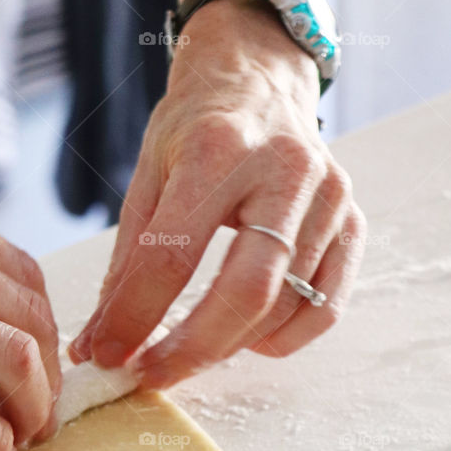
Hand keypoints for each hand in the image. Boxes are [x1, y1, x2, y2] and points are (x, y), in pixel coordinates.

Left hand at [70, 0, 365, 387]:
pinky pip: (324, 308)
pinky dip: (282, 339)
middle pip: (246, 291)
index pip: (173, 255)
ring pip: (284, 307)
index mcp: (219, 150)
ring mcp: (329, 198)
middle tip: (152, 375)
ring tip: (188, 351)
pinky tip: (245, 337)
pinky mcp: (353, 223)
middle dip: (193, 349)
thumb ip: (126, 264)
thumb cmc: (199, 127)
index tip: (109, 356)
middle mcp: (285, 171)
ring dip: (229, 347)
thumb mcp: (149, 176)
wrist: (261, 76)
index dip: (136, 317)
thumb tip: (97, 345)